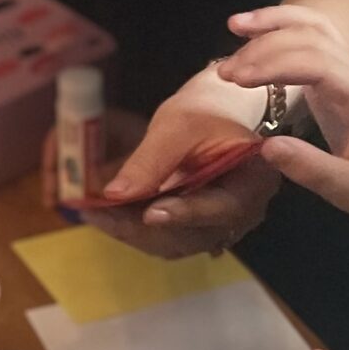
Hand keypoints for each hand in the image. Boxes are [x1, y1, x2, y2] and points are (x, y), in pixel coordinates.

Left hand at [89, 87, 277, 256]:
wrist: (221, 107)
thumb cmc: (208, 106)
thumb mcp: (178, 124)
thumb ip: (150, 161)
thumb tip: (115, 195)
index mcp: (253, 184)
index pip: (219, 208)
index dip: (183, 213)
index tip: (150, 214)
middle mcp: (242, 214)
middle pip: (192, 236)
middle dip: (141, 228)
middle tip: (98, 215)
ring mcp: (220, 224)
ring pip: (175, 242)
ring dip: (133, 232)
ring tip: (95, 215)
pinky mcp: (198, 225)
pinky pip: (168, 236)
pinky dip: (137, 228)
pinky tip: (107, 216)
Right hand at [221, 7, 348, 234]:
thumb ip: (315, 170)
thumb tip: (267, 146)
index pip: (318, 63)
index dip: (275, 65)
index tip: (237, 82)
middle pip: (311, 37)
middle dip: (264, 47)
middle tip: (224, 74)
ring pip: (313, 27)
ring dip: (272, 24)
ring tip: (233, 29)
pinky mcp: (337, 73)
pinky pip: (311, 37)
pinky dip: (282, 27)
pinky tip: (253, 33)